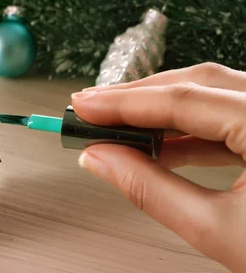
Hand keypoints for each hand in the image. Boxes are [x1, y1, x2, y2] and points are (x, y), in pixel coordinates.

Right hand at [72, 62, 245, 271]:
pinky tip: (162, 143)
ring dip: (163, 109)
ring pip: (214, 92)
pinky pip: (231, 113)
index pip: (182, 99)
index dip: (122, 102)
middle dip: (139, 96)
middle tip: (93, 111)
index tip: (83, 107)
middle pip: (198, 83)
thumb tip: (100, 159)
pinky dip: (191, 126)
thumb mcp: (217, 230)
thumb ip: (147, 188)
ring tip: (120, 128)